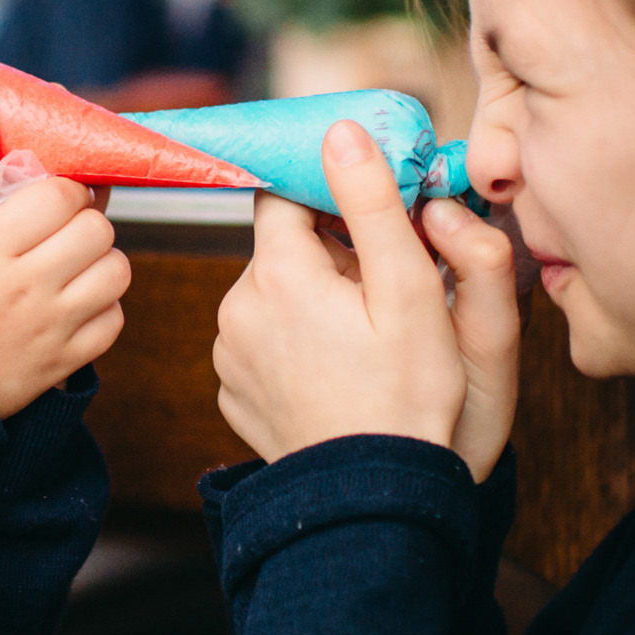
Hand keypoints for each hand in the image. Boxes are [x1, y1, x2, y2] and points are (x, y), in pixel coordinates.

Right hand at [0, 115, 130, 417]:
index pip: (60, 196)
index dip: (61, 187)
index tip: (47, 195)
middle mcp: (28, 287)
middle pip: (96, 229)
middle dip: (83, 218)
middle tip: (61, 226)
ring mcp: (51, 327)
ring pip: (116, 272)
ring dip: (101, 259)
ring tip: (72, 261)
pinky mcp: (64, 362)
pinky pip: (113, 320)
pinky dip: (104, 306)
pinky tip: (75, 300)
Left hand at [213, 121, 521, 479]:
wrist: (373, 502)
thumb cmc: (406, 398)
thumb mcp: (407, 291)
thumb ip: (371, 203)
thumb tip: (341, 132)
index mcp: (278, 273)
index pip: (286, 195)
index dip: (329, 197)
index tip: (366, 215)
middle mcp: (236, 307)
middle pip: (280, 248)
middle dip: (327, 254)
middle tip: (383, 291)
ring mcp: (227, 354)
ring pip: (270, 295)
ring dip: (309, 300)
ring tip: (362, 339)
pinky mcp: (232, 392)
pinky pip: (260, 343)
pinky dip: (292, 344)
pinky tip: (335, 372)